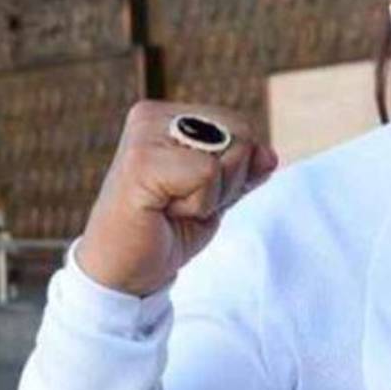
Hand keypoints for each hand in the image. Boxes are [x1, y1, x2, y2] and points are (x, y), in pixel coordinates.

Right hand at [75, 100, 279, 295]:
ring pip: (229, 150)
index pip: (239, 125)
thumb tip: (269, 155)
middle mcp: (152, 116)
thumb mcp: (215, 195)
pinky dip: (200, 204)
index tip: (191, 194)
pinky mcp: (141, 161)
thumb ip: (243, 169)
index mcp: (167, 115)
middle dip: (229, 180)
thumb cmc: (165, 231)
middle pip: (240, 132)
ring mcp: (144, 135)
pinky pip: (209, 173)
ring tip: (174, 207)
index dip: (235, 169)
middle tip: (184, 204)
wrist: (122, 274)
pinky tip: (166, 213)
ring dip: (213, 194)